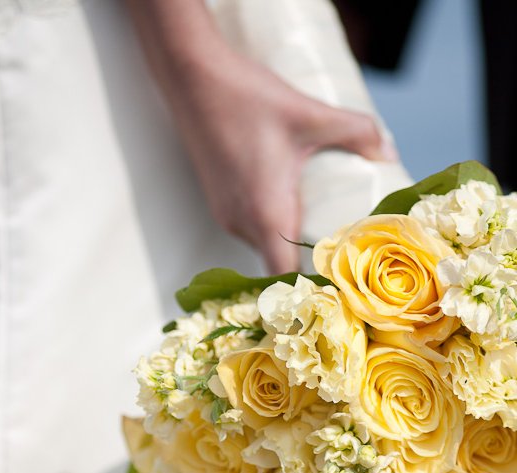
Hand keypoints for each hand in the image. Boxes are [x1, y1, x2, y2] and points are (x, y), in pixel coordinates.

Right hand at [169, 48, 396, 273]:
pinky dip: (273, 225)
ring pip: (265, 245)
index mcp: (265, 214)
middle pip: (278, 263)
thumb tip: (389, 152)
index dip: (311, 285)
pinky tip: (293, 201)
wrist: (192, 78)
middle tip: (343, 251)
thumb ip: (356, 131)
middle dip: (309, 262)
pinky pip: (251, 228)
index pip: (285, 276)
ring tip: (322, 225)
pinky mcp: (220, 202)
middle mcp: (241, 223)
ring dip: (290, 242)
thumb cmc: (247, 98)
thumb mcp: (310, 114)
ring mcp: (227, 214)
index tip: (337, 280)